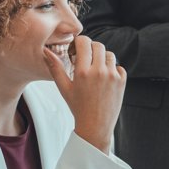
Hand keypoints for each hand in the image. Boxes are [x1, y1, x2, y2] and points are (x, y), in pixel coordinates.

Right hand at [44, 34, 125, 153]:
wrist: (95, 126)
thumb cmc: (78, 107)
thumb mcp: (64, 88)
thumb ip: (55, 67)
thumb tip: (46, 51)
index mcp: (83, 72)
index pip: (84, 42)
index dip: (79, 43)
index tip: (76, 50)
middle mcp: (99, 71)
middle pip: (98, 45)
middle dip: (90, 49)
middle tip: (85, 59)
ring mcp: (112, 76)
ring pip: (109, 54)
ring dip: (102, 58)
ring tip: (94, 69)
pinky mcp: (122, 81)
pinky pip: (118, 66)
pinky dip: (112, 69)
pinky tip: (104, 79)